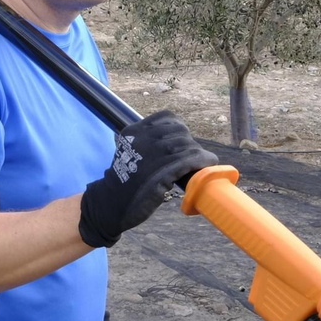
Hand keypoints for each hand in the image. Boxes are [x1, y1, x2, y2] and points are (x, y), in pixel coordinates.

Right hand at [78, 110, 218, 248]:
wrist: (112, 203)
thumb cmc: (125, 180)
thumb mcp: (129, 151)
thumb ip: (147, 142)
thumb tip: (178, 141)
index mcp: (135, 131)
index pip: (166, 117)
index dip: (179, 127)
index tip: (183, 138)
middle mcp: (144, 139)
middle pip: (180, 132)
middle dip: (189, 143)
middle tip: (192, 156)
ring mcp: (153, 156)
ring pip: (187, 145)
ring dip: (198, 153)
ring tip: (202, 162)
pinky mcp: (162, 173)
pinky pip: (190, 160)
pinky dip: (203, 160)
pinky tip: (209, 163)